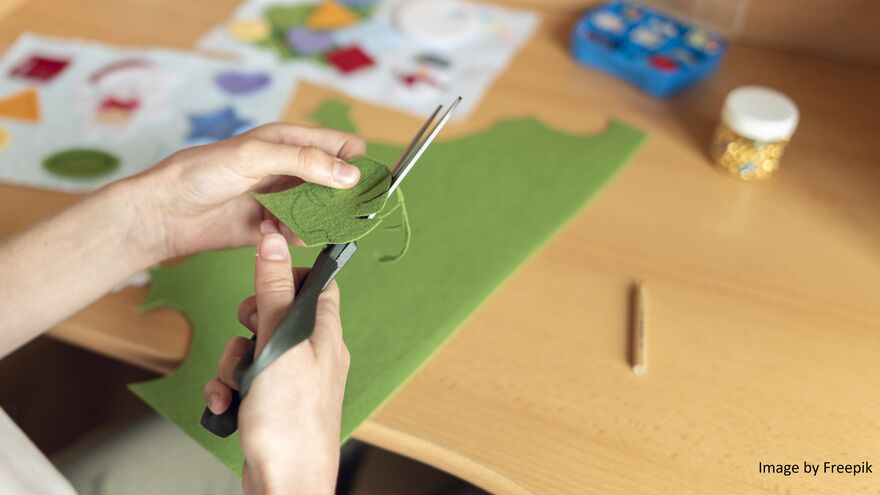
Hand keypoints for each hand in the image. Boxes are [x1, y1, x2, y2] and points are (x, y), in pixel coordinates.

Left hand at [132, 124, 364, 262]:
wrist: (164, 212)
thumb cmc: (201, 172)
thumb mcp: (256, 156)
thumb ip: (305, 162)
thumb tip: (350, 174)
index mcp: (290, 141)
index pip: (342, 146)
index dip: (356, 162)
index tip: (362, 182)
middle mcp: (291, 169)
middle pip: (338, 182)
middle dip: (345, 196)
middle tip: (345, 211)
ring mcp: (283, 199)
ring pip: (323, 210)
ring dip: (322, 219)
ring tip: (302, 222)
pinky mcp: (273, 228)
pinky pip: (302, 234)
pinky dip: (299, 237)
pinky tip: (279, 234)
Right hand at [202, 221, 349, 494]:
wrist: (286, 482)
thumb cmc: (291, 420)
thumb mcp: (277, 344)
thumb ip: (273, 293)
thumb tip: (274, 240)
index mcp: (325, 332)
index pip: (317, 283)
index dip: (288, 276)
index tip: (263, 283)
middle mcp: (314, 352)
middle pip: (275, 314)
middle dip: (246, 326)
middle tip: (246, 339)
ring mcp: (293, 378)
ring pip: (253, 348)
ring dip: (233, 364)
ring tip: (235, 386)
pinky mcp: (274, 401)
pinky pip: (245, 379)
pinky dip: (231, 388)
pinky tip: (227, 404)